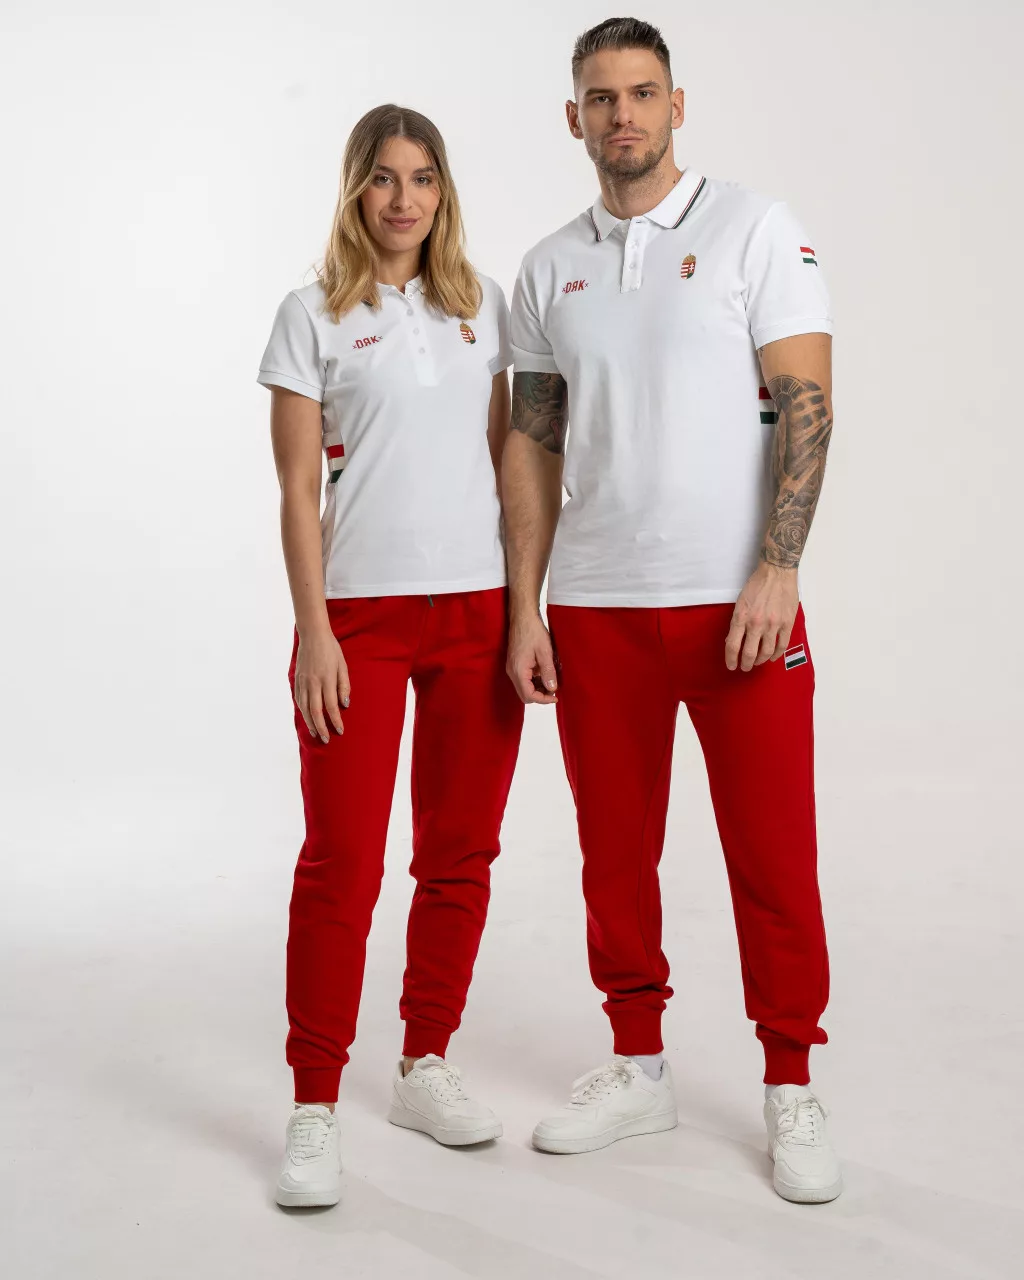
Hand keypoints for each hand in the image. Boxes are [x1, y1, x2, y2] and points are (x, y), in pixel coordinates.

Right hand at [294, 625, 350, 742]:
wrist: (312, 635)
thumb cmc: (331, 649)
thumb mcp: (343, 666)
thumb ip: (344, 686)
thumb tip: (344, 705)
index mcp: (326, 679)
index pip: (331, 706)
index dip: (336, 720)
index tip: (340, 731)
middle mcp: (313, 682)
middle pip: (316, 711)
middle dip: (321, 727)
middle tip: (326, 740)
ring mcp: (303, 682)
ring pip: (305, 708)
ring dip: (310, 723)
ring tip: (316, 733)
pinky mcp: (296, 680)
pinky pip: (298, 700)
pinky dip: (302, 711)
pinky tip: (307, 718)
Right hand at [506, 609, 558, 704]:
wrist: (522, 617)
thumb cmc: (532, 631)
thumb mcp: (545, 652)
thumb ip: (548, 672)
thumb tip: (552, 688)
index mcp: (518, 671)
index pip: (529, 695)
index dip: (543, 699)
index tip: (555, 696)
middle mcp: (512, 672)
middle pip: (525, 694)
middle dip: (540, 695)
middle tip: (554, 690)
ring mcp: (512, 668)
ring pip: (524, 687)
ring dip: (538, 688)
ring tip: (552, 679)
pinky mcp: (515, 663)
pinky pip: (524, 679)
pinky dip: (534, 680)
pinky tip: (545, 672)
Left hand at [725, 563, 798, 671]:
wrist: (777, 572)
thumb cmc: (756, 585)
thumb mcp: (740, 602)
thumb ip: (737, 622)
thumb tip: (733, 640)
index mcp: (741, 617)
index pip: (733, 645)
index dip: (731, 659)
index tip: (731, 665)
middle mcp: (757, 623)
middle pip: (750, 653)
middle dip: (746, 664)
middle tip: (745, 667)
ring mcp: (773, 624)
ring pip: (767, 652)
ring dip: (760, 661)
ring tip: (757, 663)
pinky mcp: (787, 623)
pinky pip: (782, 645)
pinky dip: (776, 655)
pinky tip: (772, 657)